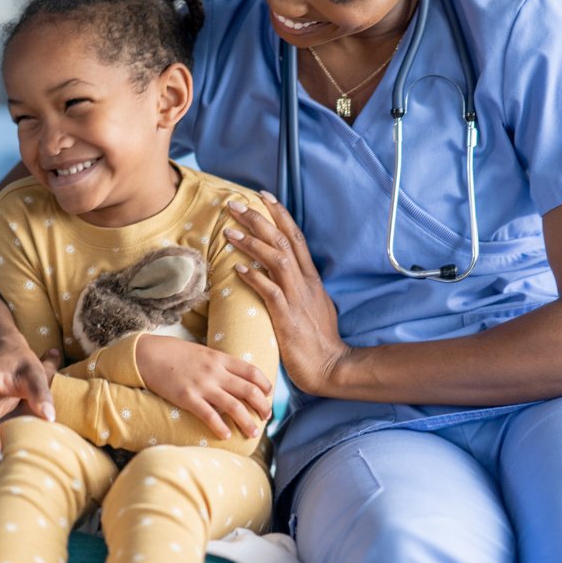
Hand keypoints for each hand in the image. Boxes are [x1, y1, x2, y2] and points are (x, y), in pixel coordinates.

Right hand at [135, 333, 272, 439]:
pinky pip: (209, 416)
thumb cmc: (176, 354)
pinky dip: (220, 427)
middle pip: (249, 391)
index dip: (265, 385)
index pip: (252, 372)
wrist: (148, 354)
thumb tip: (235, 377)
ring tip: (253, 433)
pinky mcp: (188, 398)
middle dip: (263, 406)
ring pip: (234, 407)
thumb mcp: (203, 353)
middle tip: (267, 417)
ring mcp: (202, 385)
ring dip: (247, 422)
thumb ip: (220, 364)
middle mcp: (215, 372)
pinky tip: (226, 436)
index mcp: (220, 359)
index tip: (269, 395)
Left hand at [224, 192, 352, 396]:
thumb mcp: (314, 305)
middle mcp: (305, 282)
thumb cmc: (319, 340)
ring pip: (277, 259)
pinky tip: (238, 268)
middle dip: (258, 219)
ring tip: (229, 231)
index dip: (279, 214)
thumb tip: (285, 276)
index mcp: (311, 278)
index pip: (295, 237)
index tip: (262, 196)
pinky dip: (255, 278)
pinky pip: (271, 291)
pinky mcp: (288, 318)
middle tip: (234, 204)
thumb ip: (300, 288)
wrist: (331, 367)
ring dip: (252, 243)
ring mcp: (298, 298)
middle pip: (282, 240)